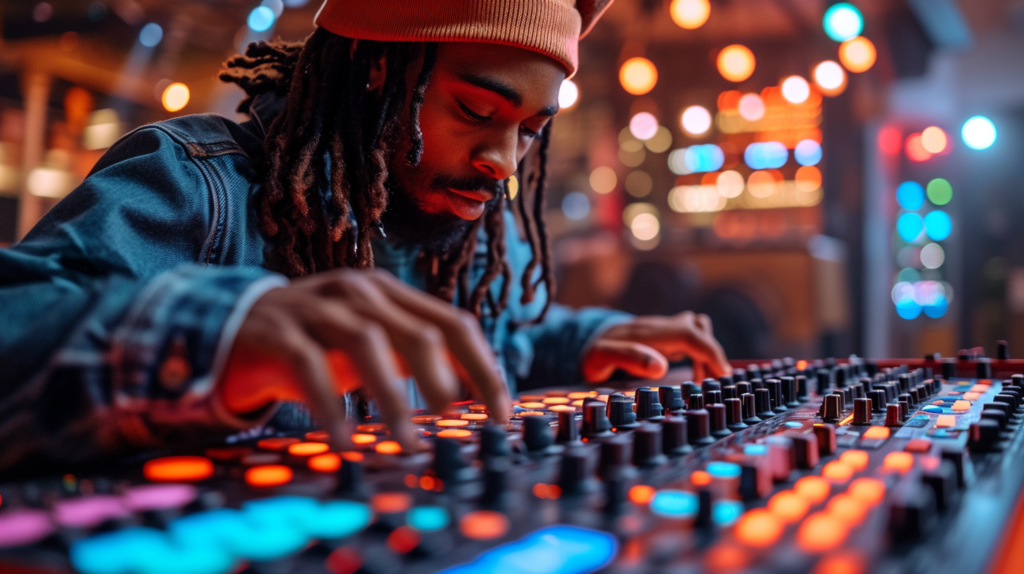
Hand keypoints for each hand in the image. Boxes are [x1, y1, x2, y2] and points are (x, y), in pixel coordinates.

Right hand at [217, 269, 509, 450]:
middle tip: (453, 421)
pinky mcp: (277, 330)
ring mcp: (316, 307)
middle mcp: (358, 291)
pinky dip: (332, 404)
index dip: (482, 367)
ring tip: (407, 440)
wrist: (230, 327)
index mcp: (389, 295)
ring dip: (393, 395)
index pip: (453, 323)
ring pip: (368, 342)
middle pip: (418, 330)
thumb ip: (411, 360)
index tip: (500, 414)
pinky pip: (309, 366)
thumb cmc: (315, 343)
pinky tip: (346, 439)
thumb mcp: (368, 347)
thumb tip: (463, 397)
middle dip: (442, 379)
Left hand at [581, 311, 730, 383]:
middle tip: (715, 383)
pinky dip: (700, 354)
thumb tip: (660, 366)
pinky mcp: (664, 336)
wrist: (585, 339)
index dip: (709, 351)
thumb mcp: (601, 358)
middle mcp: (658, 326)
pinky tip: (694, 374)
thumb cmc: (592, 352)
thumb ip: (629, 358)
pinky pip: (691, 338)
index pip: (689, 333)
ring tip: (704, 381)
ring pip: (698, 331)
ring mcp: (662, 329)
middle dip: (712, 354)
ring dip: (706, 353)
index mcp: (647, 332)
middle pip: (698, 329)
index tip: (722, 374)